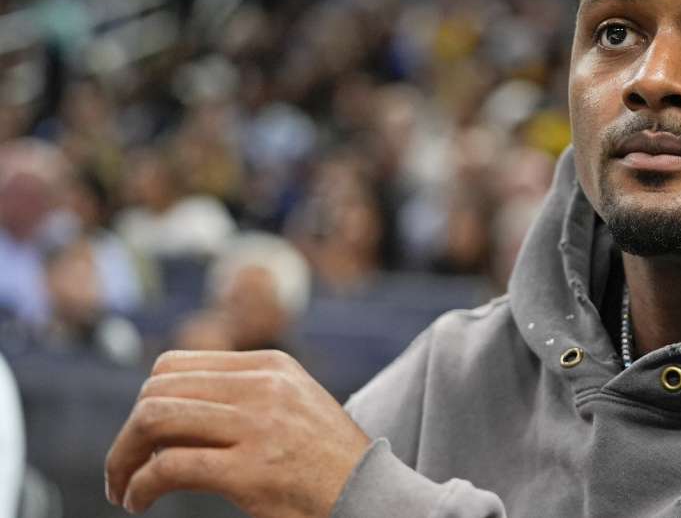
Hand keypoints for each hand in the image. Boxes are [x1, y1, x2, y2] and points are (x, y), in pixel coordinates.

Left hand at [105, 350, 370, 516]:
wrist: (371, 495)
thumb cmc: (327, 462)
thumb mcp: (292, 404)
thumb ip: (245, 393)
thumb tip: (168, 404)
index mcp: (271, 365)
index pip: (175, 365)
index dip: (145, 401)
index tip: (141, 439)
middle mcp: (264, 387)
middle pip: (157, 390)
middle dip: (127, 434)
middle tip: (123, 469)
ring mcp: (258, 426)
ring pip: (154, 420)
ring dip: (123, 458)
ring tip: (124, 487)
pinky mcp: (251, 471)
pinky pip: (168, 467)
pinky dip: (139, 486)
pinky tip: (140, 502)